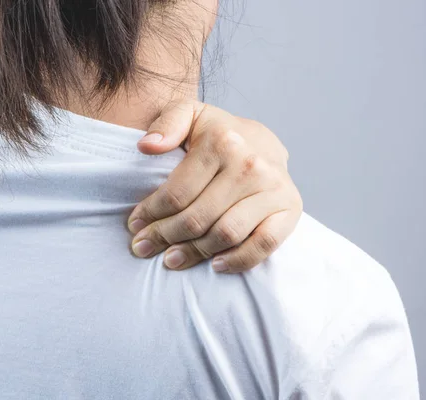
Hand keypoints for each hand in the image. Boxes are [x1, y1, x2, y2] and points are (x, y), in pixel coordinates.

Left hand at [127, 100, 302, 272]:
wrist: (266, 144)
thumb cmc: (220, 135)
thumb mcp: (191, 116)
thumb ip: (168, 122)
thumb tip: (147, 146)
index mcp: (223, 141)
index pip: (177, 193)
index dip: (150, 214)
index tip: (135, 225)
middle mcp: (250, 165)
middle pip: (197, 218)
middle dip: (164, 237)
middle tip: (145, 247)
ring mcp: (273, 189)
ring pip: (225, 234)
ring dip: (194, 253)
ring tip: (172, 259)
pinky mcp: (290, 209)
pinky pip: (263, 244)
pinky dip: (239, 260)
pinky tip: (216, 264)